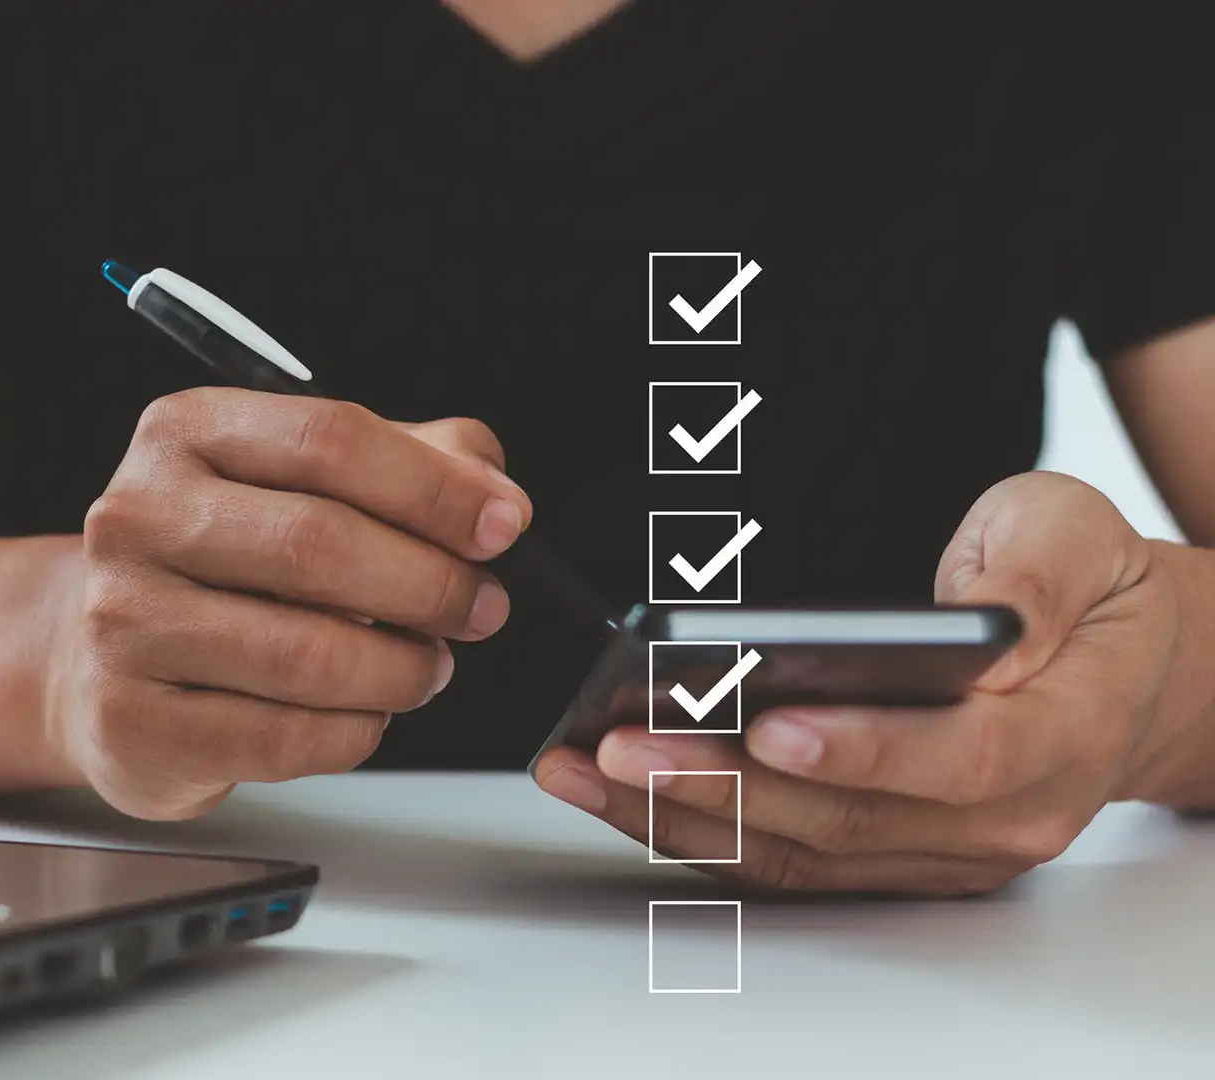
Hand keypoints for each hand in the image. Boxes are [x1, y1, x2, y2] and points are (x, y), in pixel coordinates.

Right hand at [50, 387, 531, 819]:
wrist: (98, 660)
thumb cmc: (224, 566)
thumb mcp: (307, 483)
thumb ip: (412, 463)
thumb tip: (494, 495)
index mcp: (185, 433)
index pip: (328, 438)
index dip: (433, 487)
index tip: (503, 527)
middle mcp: (136, 518)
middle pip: (318, 545)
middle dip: (428, 585)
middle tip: (479, 609)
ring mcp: (121, 624)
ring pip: (306, 656)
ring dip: (399, 670)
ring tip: (426, 667)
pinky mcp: (132, 722)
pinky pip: (282, 739)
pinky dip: (352, 733)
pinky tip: (362, 714)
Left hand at [536, 472, 1180, 895]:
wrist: (1126, 672)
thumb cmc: (1088, 596)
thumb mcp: (1077, 537)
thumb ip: (1032, 573)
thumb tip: (975, 619)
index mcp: (1060, 733)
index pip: (958, 757)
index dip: (863, 749)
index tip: (771, 725)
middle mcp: (1001, 816)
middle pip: (850, 821)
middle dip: (725, 785)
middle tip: (624, 745)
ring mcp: (942, 851)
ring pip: (800, 852)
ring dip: (683, 817)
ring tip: (587, 767)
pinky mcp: (889, 859)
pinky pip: (784, 860)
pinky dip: (695, 832)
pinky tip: (615, 793)